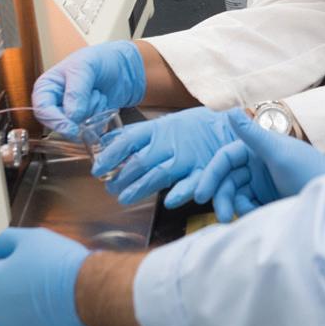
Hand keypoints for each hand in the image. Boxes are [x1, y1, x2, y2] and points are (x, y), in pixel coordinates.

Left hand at [0, 228, 90, 325]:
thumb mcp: (30, 237)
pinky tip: (50, 314)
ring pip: (10, 317)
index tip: (21, 264)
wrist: (85, 292)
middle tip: (38, 278)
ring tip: (47, 296)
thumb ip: (3, 241)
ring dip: (21, 309)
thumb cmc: (58, 263)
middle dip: (11, 288)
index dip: (3, 266)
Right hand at [32, 42, 145, 137]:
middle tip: (95, 93)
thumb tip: (71, 116)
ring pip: (77, 129)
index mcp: (47, 87)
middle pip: (59, 124)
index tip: (73, 127)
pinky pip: (91, 132)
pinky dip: (101, 119)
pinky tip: (104, 102)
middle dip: (81, 113)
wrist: (124, 66)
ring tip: (99, 93)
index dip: (56, 121)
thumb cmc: (101, 60)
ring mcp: (72, 115)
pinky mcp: (87, 123)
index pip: (42, 110)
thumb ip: (76, 90)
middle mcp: (56, 104)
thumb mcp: (85, 67)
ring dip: (93, 112)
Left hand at [93, 107, 235, 205]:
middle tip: (110, 188)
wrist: (227, 126)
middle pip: (139, 162)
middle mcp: (169, 143)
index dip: (110, 156)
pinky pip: (190, 183)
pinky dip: (180, 193)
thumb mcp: (163, 124)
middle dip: (121, 178)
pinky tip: (169, 201)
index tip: (97, 169)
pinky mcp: (202, 170)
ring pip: (158, 175)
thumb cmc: (192, 127)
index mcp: (158, 129)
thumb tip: (106, 141)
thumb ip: (136, 134)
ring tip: (125, 198)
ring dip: (139, 188)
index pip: (127, 141)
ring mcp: (186, 157)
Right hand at [176, 108, 324, 221]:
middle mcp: (257, 163)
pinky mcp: (267, 200)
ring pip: (235, 195)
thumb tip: (230, 110)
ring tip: (246, 217)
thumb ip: (252, 134)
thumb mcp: (279, 152)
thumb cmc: (309, 171)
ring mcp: (261, 183)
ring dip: (235, 206)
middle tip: (222, 216)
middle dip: (222, 197)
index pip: (225, 159)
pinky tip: (256, 217)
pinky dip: (247, 212)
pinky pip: (246, 207)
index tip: (201, 195)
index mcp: (257, 147)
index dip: (211, 174)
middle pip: (227, 180)